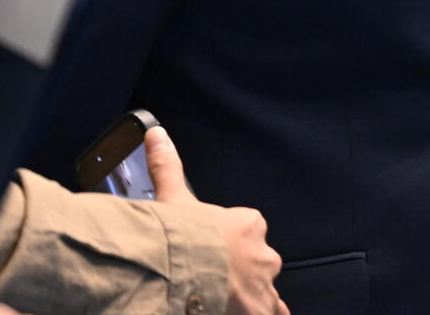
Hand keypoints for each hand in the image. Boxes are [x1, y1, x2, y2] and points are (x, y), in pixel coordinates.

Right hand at [146, 125, 289, 314]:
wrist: (182, 273)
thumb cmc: (181, 237)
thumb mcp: (172, 197)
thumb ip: (168, 165)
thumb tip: (156, 132)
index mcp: (249, 224)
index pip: (249, 228)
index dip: (229, 240)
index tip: (212, 248)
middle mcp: (263, 255)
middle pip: (258, 262)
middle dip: (241, 270)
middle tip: (217, 279)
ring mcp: (264, 287)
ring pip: (265, 291)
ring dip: (252, 296)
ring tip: (232, 299)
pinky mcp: (261, 311)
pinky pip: (273, 313)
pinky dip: (266, 313)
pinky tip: (253, 311)